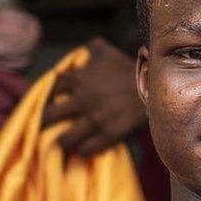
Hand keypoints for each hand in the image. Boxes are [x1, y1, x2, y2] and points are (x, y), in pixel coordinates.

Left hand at [42, 38, 145, 156]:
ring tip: (64, 142)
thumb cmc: (128, 69)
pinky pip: (87, 149)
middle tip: (47, 127)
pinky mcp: (110, 134)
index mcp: (77, 78)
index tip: (49, 105)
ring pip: (65, 139)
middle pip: (48, 117)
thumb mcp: (106, 52)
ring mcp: (95, 119)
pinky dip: (83, 150)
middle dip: (45, 123)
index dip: (47, 100)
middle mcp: (82, 100)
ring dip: (63, 142)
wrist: (154, 86)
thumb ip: (90, 50)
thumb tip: (83, 51)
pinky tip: (83, 149)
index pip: (48, 92)